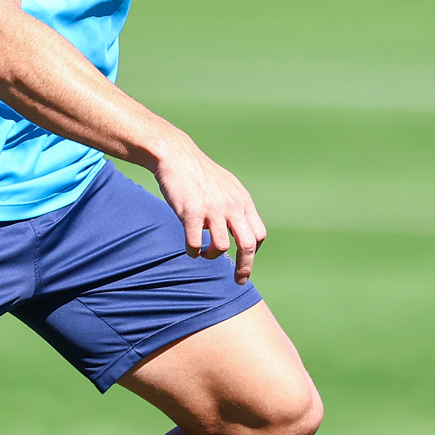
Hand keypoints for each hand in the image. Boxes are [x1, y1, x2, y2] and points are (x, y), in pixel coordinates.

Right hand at [152, 142, 266, 282]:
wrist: (177, 155)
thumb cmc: (200, 173)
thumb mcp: (228, 187)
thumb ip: (236, 207)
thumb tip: (239, 228)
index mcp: (242, 201)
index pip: (258, 235)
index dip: (253, 252)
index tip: (243, 260)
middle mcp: (232, 206)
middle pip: (247, 245)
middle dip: (244, 267)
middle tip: (239, 280)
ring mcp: (212, 210)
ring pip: (221, 247)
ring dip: (212, 256)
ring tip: (203, 253)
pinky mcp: (191, 212)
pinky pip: (195, 244)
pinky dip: (194, 252)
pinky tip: (190, 250)